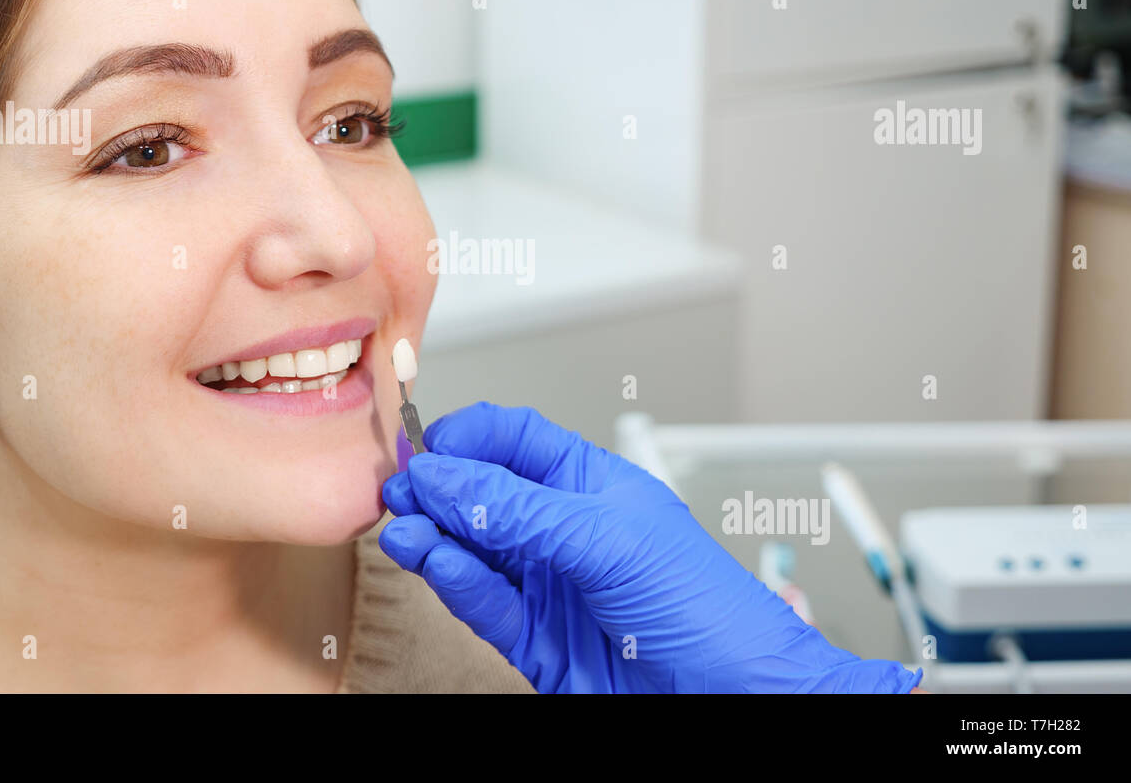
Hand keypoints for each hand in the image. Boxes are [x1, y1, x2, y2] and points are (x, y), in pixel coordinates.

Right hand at [379, 401, 922, 692]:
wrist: (731, 697)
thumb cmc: (703, 605)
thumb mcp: (606, 537)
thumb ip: (518, 507)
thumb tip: (444, 474)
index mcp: (589, 483)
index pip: (514, 440)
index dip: (469, 437)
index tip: (427, 445)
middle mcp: (561, 528)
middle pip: (482, 493)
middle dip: (439, 487)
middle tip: (401, 491)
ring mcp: (545, 583)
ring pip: (472, 550)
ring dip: (435, 537)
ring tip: (404, 530)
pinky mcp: (534, 638)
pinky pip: (481, 602)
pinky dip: (453, 582)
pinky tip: (435, 563)